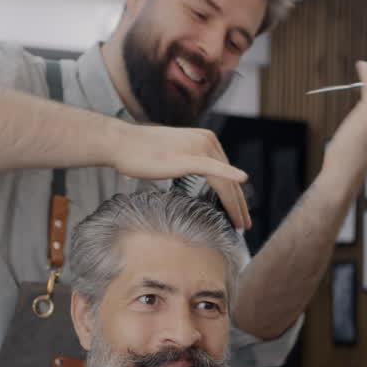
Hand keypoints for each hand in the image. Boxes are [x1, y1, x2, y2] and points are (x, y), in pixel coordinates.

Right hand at [109, 123, 251, 228]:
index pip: (226, 173)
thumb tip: (197, 179)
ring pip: (225, 181)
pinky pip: (214, 169)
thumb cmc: (142, 153)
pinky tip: (242, 180)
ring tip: (240, 224)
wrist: (122, 143)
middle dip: (239, 205)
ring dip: (235, 205)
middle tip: (244, 225)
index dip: (235, 196)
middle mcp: (207, 142)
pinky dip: (229, 175)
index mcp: (206, 140)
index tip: (239, 215)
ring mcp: (199, 148)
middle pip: (229, 179)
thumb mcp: (175, 156)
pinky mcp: (189, 157)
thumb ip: (191, 164)